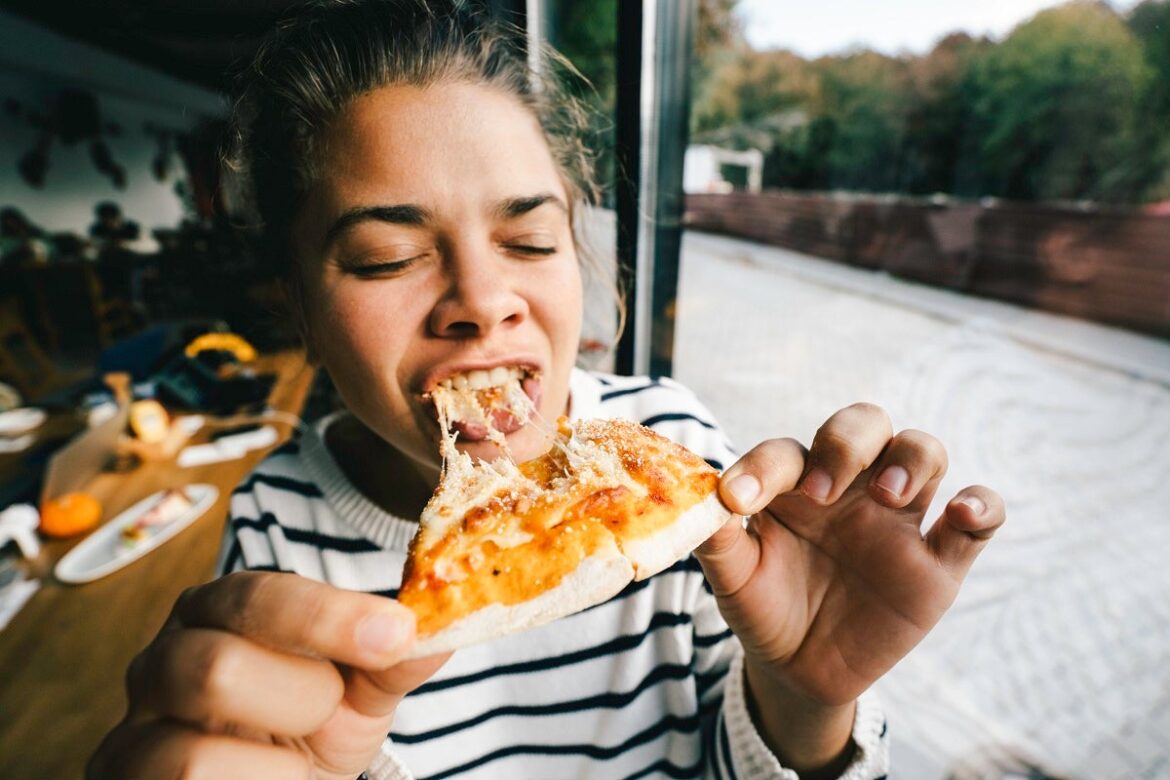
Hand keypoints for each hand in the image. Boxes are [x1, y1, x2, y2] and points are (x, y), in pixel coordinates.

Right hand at [89, 572, 447, 778]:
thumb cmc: (312, 728)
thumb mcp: (360, 691)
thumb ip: (391, 659)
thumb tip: (436, 632)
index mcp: (221, 609)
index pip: (261, 596)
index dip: (329, 617)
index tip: (396, 634)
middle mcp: (163, 658)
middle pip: (216, 666)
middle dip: (301, 700)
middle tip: (330, 712)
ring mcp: (133, 730)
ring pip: (192, 754)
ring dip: (276, 763)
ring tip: (295, 759)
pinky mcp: (124, 778)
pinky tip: (269, 779)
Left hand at [695, 403, 1003, 766]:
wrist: (801, 670)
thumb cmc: (763, 605)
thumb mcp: (733, 578)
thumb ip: (717, 539)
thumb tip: (697, 503)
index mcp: (796, 483)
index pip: (786, 452)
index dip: (763, 467)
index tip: (737, 499)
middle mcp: (850, 487)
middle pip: (865, 425)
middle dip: (847, 443)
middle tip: (823, 490)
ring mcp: (898, 520)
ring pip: (924, 453)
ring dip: (911, 460)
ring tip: (887, 496)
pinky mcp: (939, 562)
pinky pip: (979, 518)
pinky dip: (982, 504)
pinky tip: (962, 513)